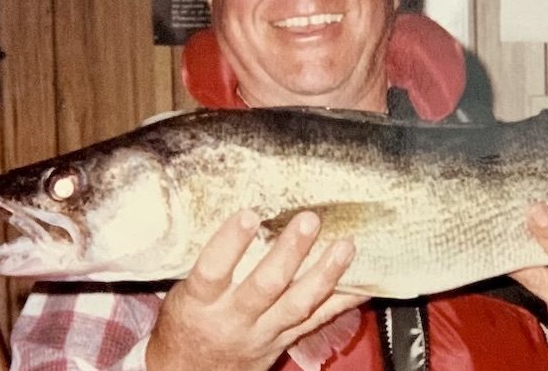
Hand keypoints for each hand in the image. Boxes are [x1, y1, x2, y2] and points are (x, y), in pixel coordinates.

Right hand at [146, 209, 367, 369]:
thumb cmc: (187, 322)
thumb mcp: (183, 291)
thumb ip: (209, 260)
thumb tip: (235, 207)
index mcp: (200, 302)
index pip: (212, 271)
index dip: (230, 243)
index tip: (249, 214)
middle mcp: (233, 319)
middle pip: (265, 287)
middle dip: (289, 253)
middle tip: (309, 220)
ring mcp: (262, 333)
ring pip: (298, 305)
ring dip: (324, 274)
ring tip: (346, 247)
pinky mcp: (283, 341)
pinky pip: (317, 321)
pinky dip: (342, 301)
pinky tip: (363, 282)